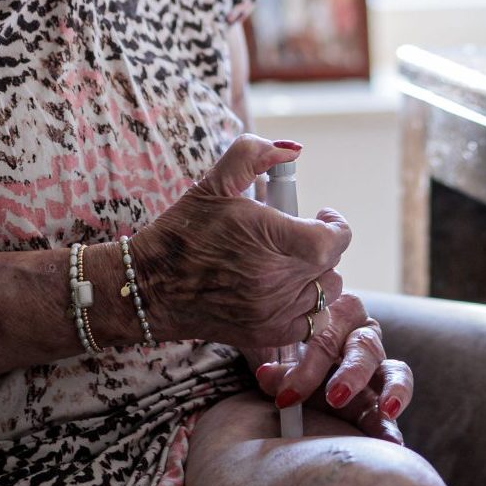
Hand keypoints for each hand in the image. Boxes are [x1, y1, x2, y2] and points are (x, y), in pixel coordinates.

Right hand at [128, 135, 350, 352]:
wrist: (149, 288)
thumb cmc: (183, 232)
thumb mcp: (215, 182)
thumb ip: (253, 154)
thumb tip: (293, 150)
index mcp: (271, 240)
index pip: (334, 240)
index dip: (336, 225)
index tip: (322, 215)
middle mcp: (276, 281)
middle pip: (331, 264)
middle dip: (321, 245)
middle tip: (298, 235)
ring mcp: (272, 312)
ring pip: (326, 293)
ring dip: (318, 275)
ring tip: (292, 262)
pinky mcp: (265, 335)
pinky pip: (311, 323)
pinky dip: (309, 307)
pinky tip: (289, 291)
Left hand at [252, 304, 413, 446]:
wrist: (286, 360)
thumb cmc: (281, 347)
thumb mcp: (274, 353)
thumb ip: (276, 365)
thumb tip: (268, 374)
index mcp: (338, 313)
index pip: (327, 338)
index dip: (309, 369)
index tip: (286, 398)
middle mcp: (363, 335)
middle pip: (365, 348)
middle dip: (351, 374)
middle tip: (335, 398)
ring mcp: (376, 367)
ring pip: (395, 371)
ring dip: (393, 390)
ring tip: (388, 411)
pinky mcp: (379, 397)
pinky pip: (393, 405)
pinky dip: (392, 424)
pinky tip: (394, 443)